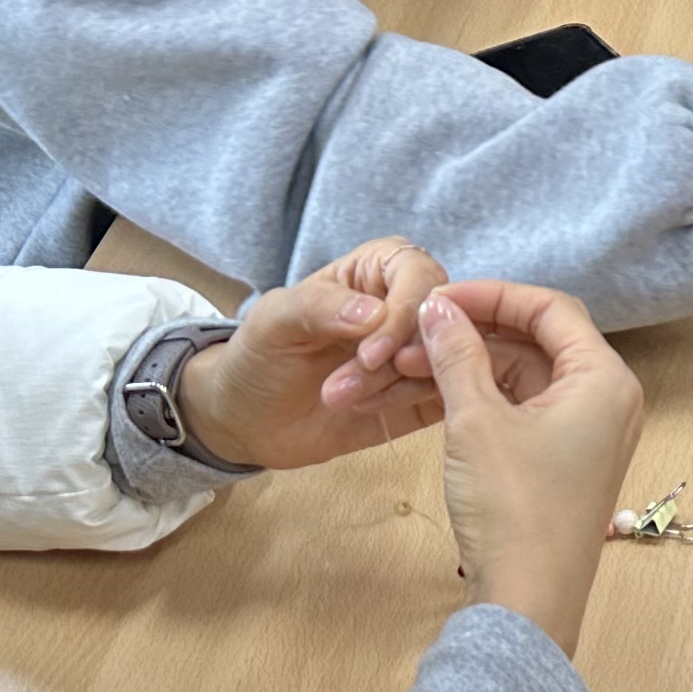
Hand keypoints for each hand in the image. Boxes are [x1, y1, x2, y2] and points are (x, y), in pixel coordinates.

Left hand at [171, 239, 450, 469]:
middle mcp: (406, 308)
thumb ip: (321, 306)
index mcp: (377, 271)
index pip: (420, 276)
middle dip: (401, 358)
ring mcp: (417, 354)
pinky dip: (411, 405)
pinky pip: (444, 397)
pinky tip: (366, 410)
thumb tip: (375, 313)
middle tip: (349, 384)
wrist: (247, 420)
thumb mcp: (275, 321)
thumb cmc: (259, 355)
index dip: (405, 313)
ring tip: (340, 399)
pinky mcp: (421, 396)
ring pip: (445, 362)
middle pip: (444, 321)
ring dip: (398, 386)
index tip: (371, 355)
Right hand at [418, 282, 644, 653]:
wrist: (527, 604)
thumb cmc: (513, 511)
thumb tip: (439, 308)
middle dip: (476, 331)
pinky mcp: (565, 463)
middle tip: (419, 331)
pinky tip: (437, 395)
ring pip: (527, 377)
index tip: (442, 297)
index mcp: (605, 380)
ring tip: (411, 364)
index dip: (494, 295)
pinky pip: (525, 410)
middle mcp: (608, 402)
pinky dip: (484, 398)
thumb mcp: (475, 421)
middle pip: (540, 340)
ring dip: (473, 366)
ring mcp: (589, 435)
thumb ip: (457, 354)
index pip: (552, 308)